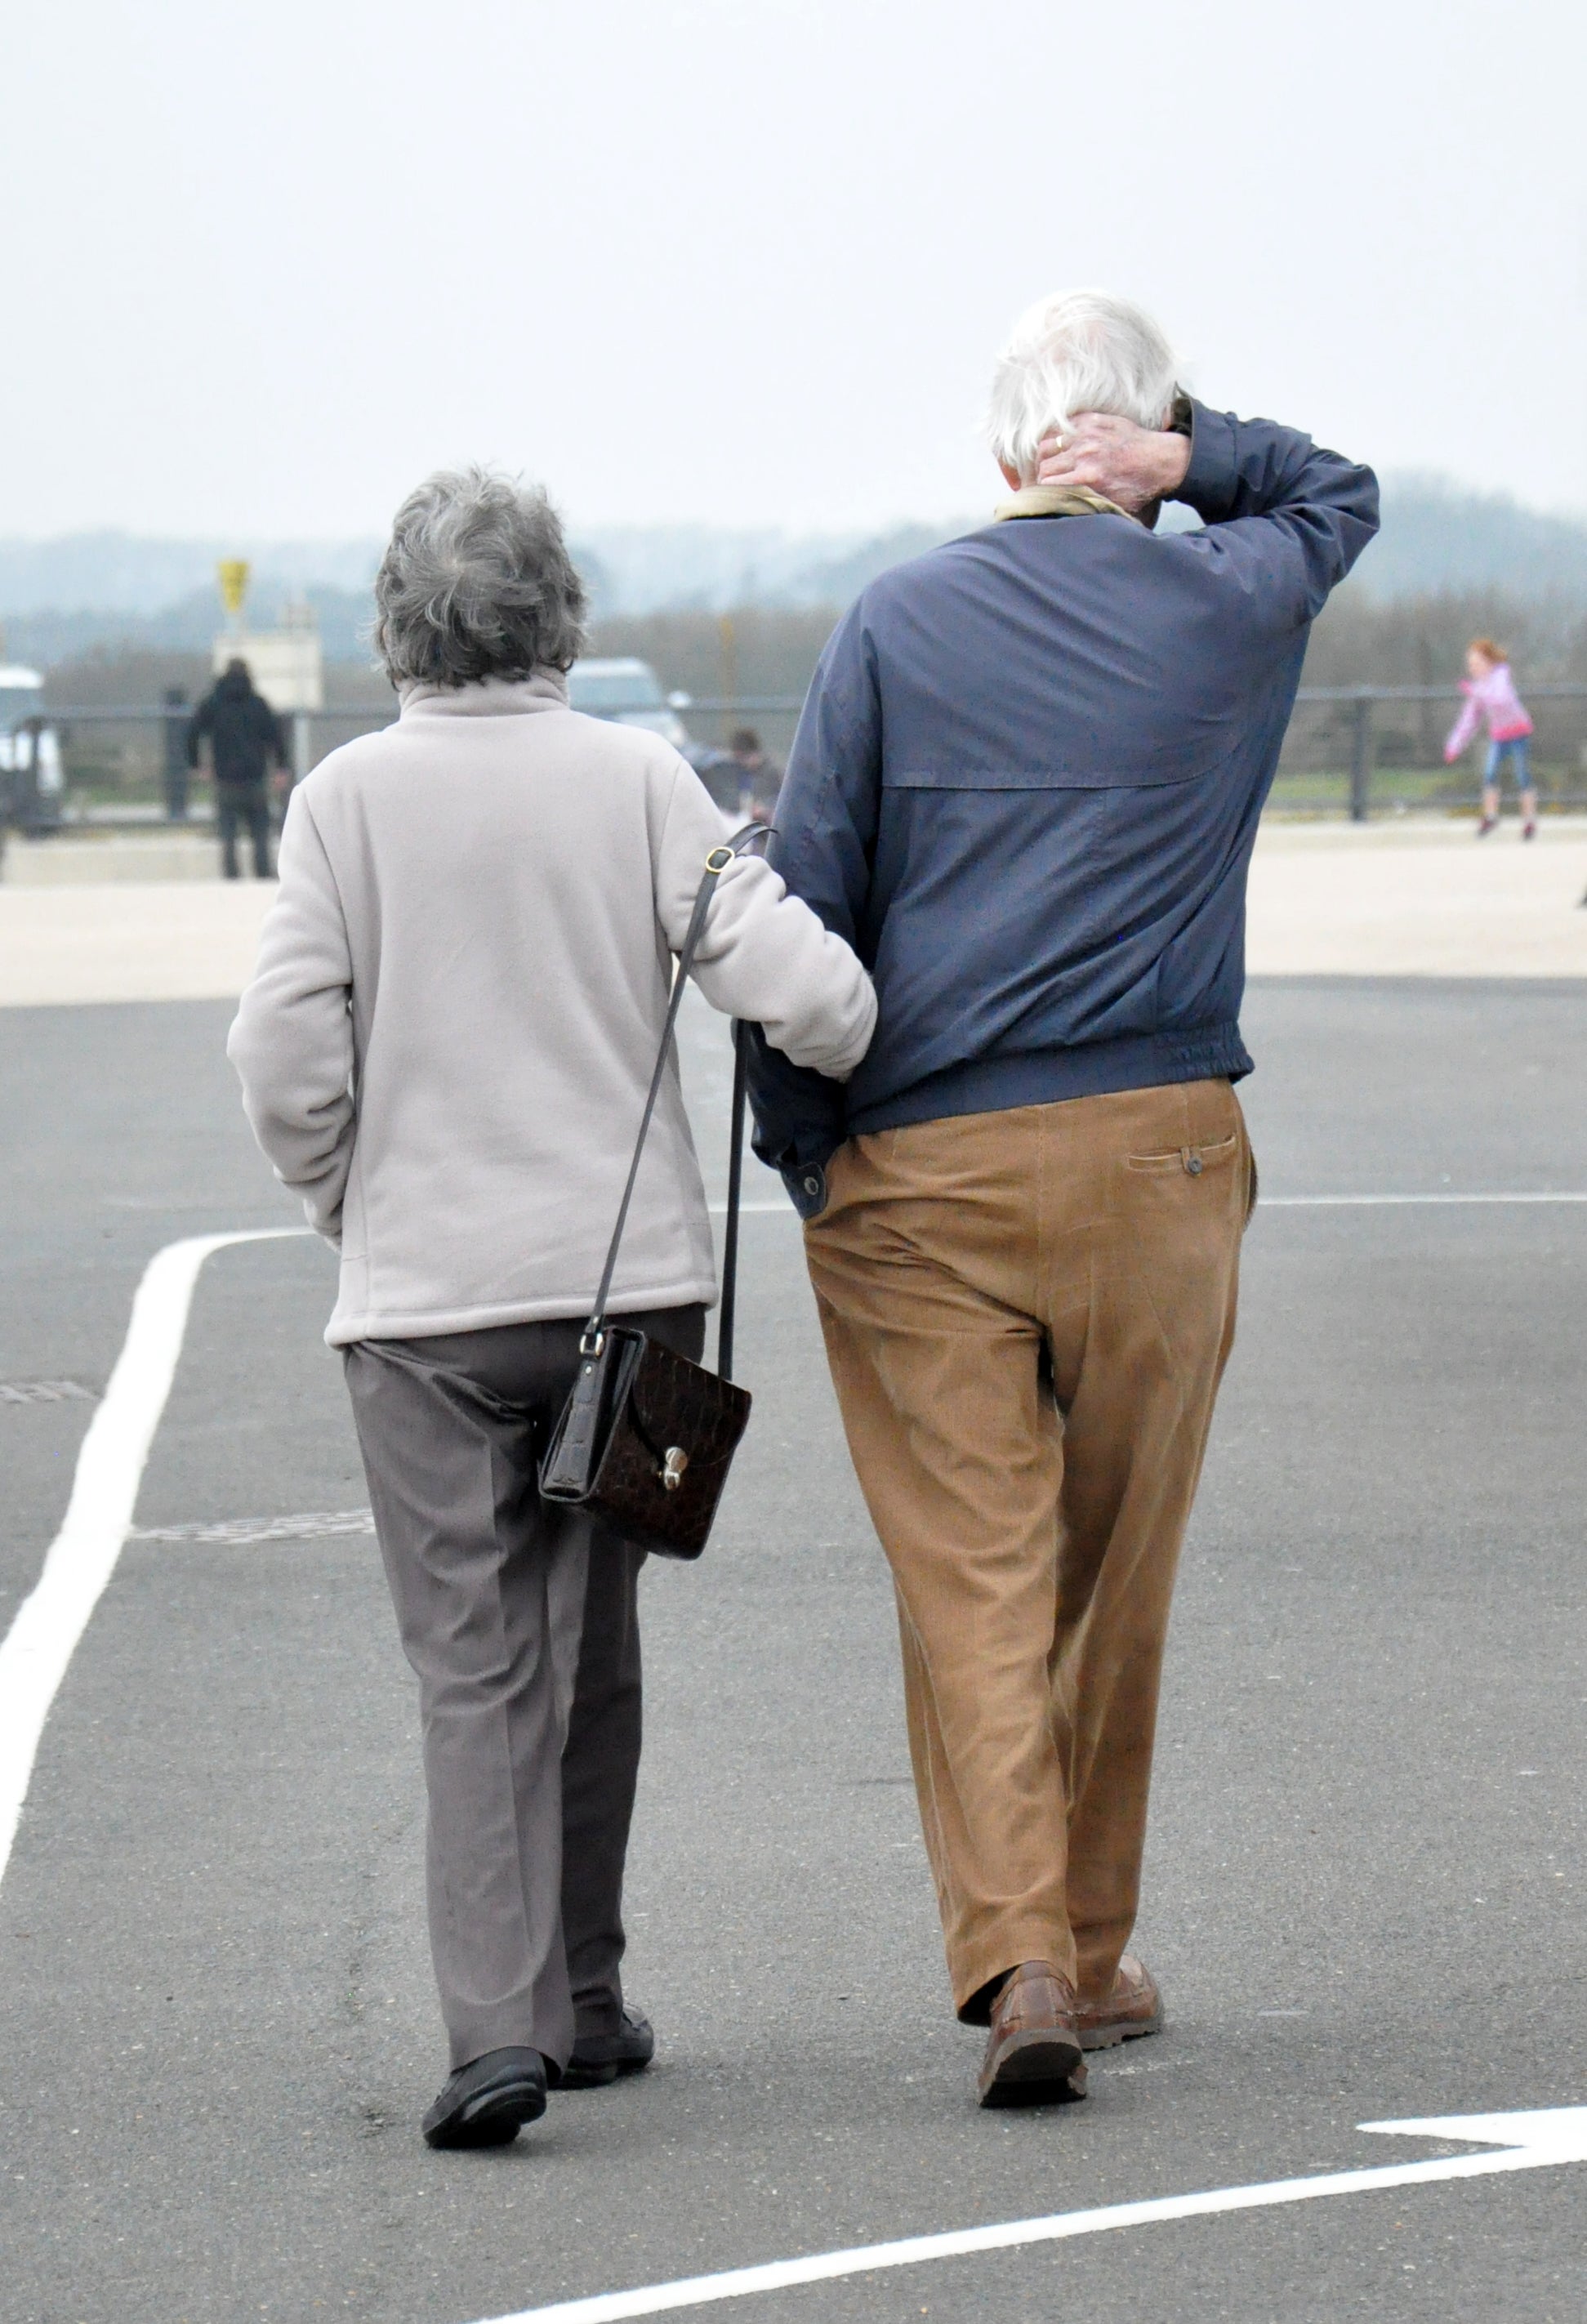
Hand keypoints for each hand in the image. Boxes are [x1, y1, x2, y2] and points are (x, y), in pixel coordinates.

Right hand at [1034, 412, 1190, 516]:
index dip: (1040, 491)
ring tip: (1049, 463)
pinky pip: (1061, 426)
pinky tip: (1060, 446)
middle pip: (1043, 465)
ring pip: (1047, 444)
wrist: (1160, 460)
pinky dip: (1056, 437)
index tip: (1041, 494)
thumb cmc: (1137, 488)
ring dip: (1045, 456)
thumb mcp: (1113, 508)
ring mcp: (1087, 434)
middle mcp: (1084, 454)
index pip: (1045, 484)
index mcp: (1087, 478)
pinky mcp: (1092, 420)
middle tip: (1044, 481)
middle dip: (1040, 475)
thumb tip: (1064, 516)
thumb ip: (1087, 508)